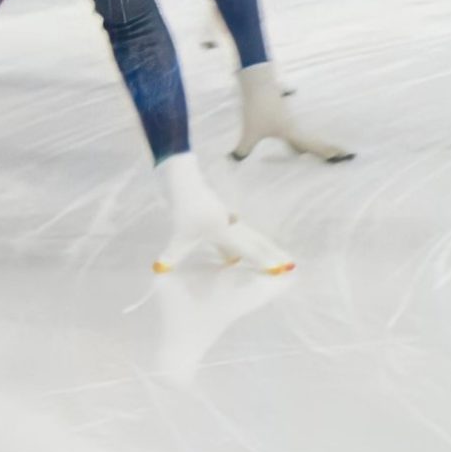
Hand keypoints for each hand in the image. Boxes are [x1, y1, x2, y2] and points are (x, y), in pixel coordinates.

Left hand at [153, 154, 293, 274]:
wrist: (183, 180)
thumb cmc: (183, 207)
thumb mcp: (177, 235)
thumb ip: (172, 254)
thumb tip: (159, 269)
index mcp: (225, 232)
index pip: (251, 251)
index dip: (266, 262)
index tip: (282, 270)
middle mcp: (231, 226)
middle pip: (259, 243)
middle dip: (275, 255)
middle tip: (291, 265)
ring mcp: (228, 220)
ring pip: (251, 238)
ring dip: (264, 249)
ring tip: (276, 258)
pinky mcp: (221, 217)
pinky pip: (238, 236)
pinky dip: (245, 245)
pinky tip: (232, 257)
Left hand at [230, 63, 353, 162]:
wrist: (258, 82)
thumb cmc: (257, 108)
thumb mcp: (249, 132)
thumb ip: (243, 149)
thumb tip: (234, 160)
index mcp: (292, 132)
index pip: (313, 147)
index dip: (327, 153)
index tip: (343, 157)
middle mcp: (294, 127)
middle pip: (313, 143)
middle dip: (326, 151)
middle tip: (342, 157)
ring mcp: (288, 120)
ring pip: (303, 139)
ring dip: (313, 147)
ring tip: (324, 155)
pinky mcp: (280, 116)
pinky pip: (294, 134)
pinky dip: (299, 143)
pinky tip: (296, 147)